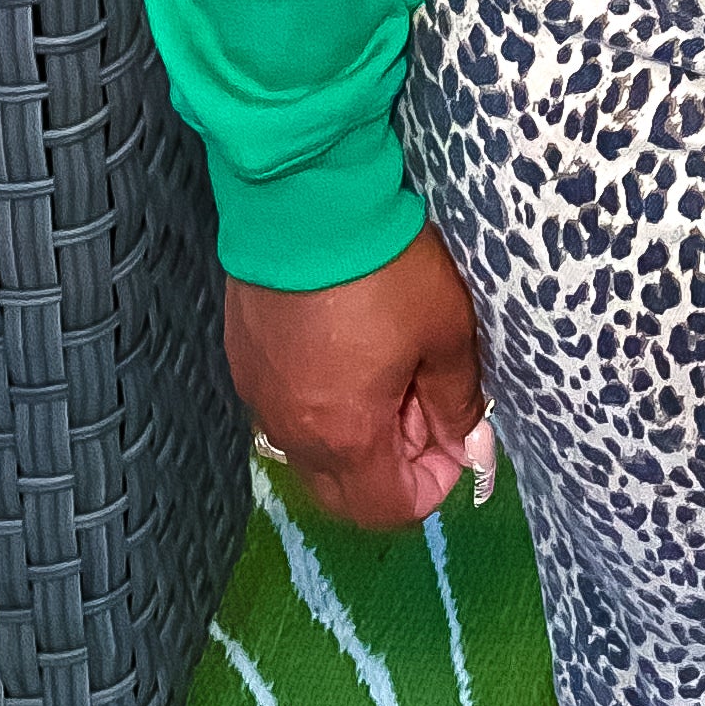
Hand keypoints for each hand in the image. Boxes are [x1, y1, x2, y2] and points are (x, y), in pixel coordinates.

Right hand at [223, 222, 485, 528]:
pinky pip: (288, 403)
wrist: (306, 198)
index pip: (387, 507)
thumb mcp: (446, 332)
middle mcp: (293, 430)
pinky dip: (323, 396)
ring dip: (357, 427)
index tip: (454, 434)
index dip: (432, 483)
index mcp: (345, 436)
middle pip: (344, 489)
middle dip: (393, 462)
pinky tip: (346, 343)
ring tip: (387, 364)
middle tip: (422, 402)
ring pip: (314, 446)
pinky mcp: (244, 355)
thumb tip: (460, 438)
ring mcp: (260, 393)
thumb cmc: (386, 269)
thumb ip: (456, 400)